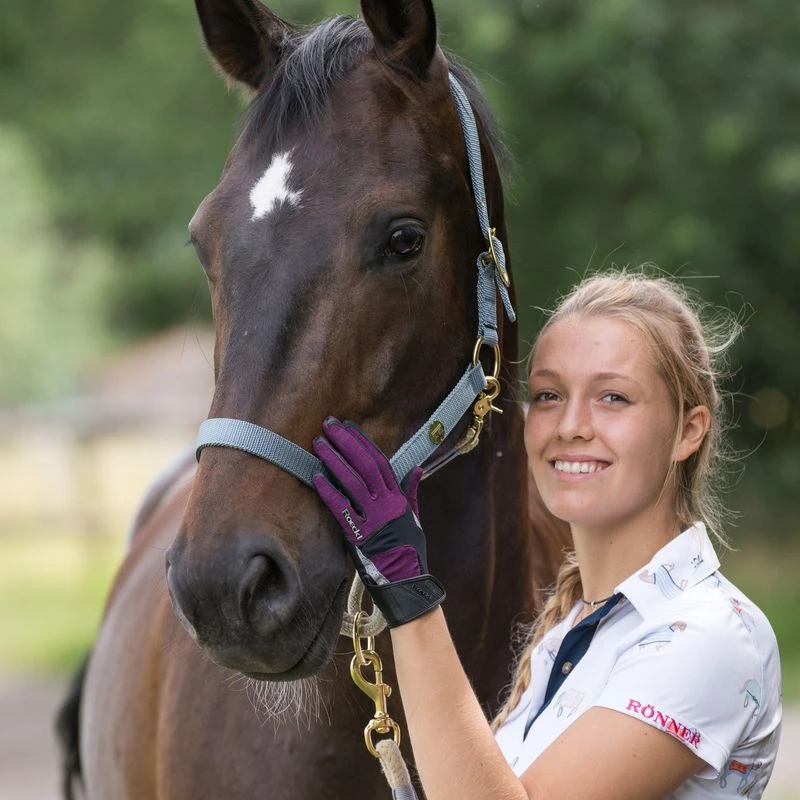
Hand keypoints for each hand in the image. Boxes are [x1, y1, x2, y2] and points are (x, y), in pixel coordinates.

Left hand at [312, 417, 444, 626]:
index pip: (380, 461)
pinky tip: (316, 476)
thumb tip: (417, 469)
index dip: (363, 441)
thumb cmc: (410, 552)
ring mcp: (373, 518)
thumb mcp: (414, 518)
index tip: (348, 426)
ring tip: (318, 443)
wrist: (408, 583)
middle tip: (328, 424)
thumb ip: (412, 492)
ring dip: (334, 460)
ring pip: (352, 481)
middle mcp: (387, 503)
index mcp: (399, 498)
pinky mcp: (360, 535)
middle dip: (346, 442)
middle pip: (365, 465)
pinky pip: (341, 508)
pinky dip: (329, 491)